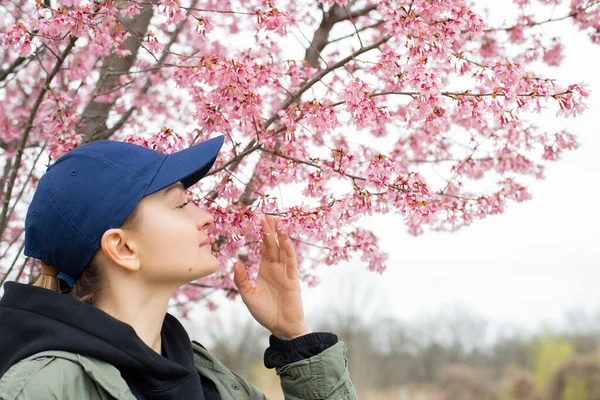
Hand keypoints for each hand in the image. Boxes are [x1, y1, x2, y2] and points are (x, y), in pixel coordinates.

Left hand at [233, 215, 311, 339]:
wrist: (281, 327)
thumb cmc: (265, 312)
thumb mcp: (248, 296)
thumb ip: (241, 280)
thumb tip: (236, 263)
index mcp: (265, 269)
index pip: (264, 248)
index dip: (262, 235)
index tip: (259, 220)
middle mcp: (276, 267)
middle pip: (273, 245)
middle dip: (270, 231)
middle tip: (267, 215)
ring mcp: (285, 272)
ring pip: (283, 250)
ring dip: (281, 236)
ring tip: (278, 222)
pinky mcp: (293, 279)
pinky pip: (291, 262)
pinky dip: (289, 250)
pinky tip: (285, 240)